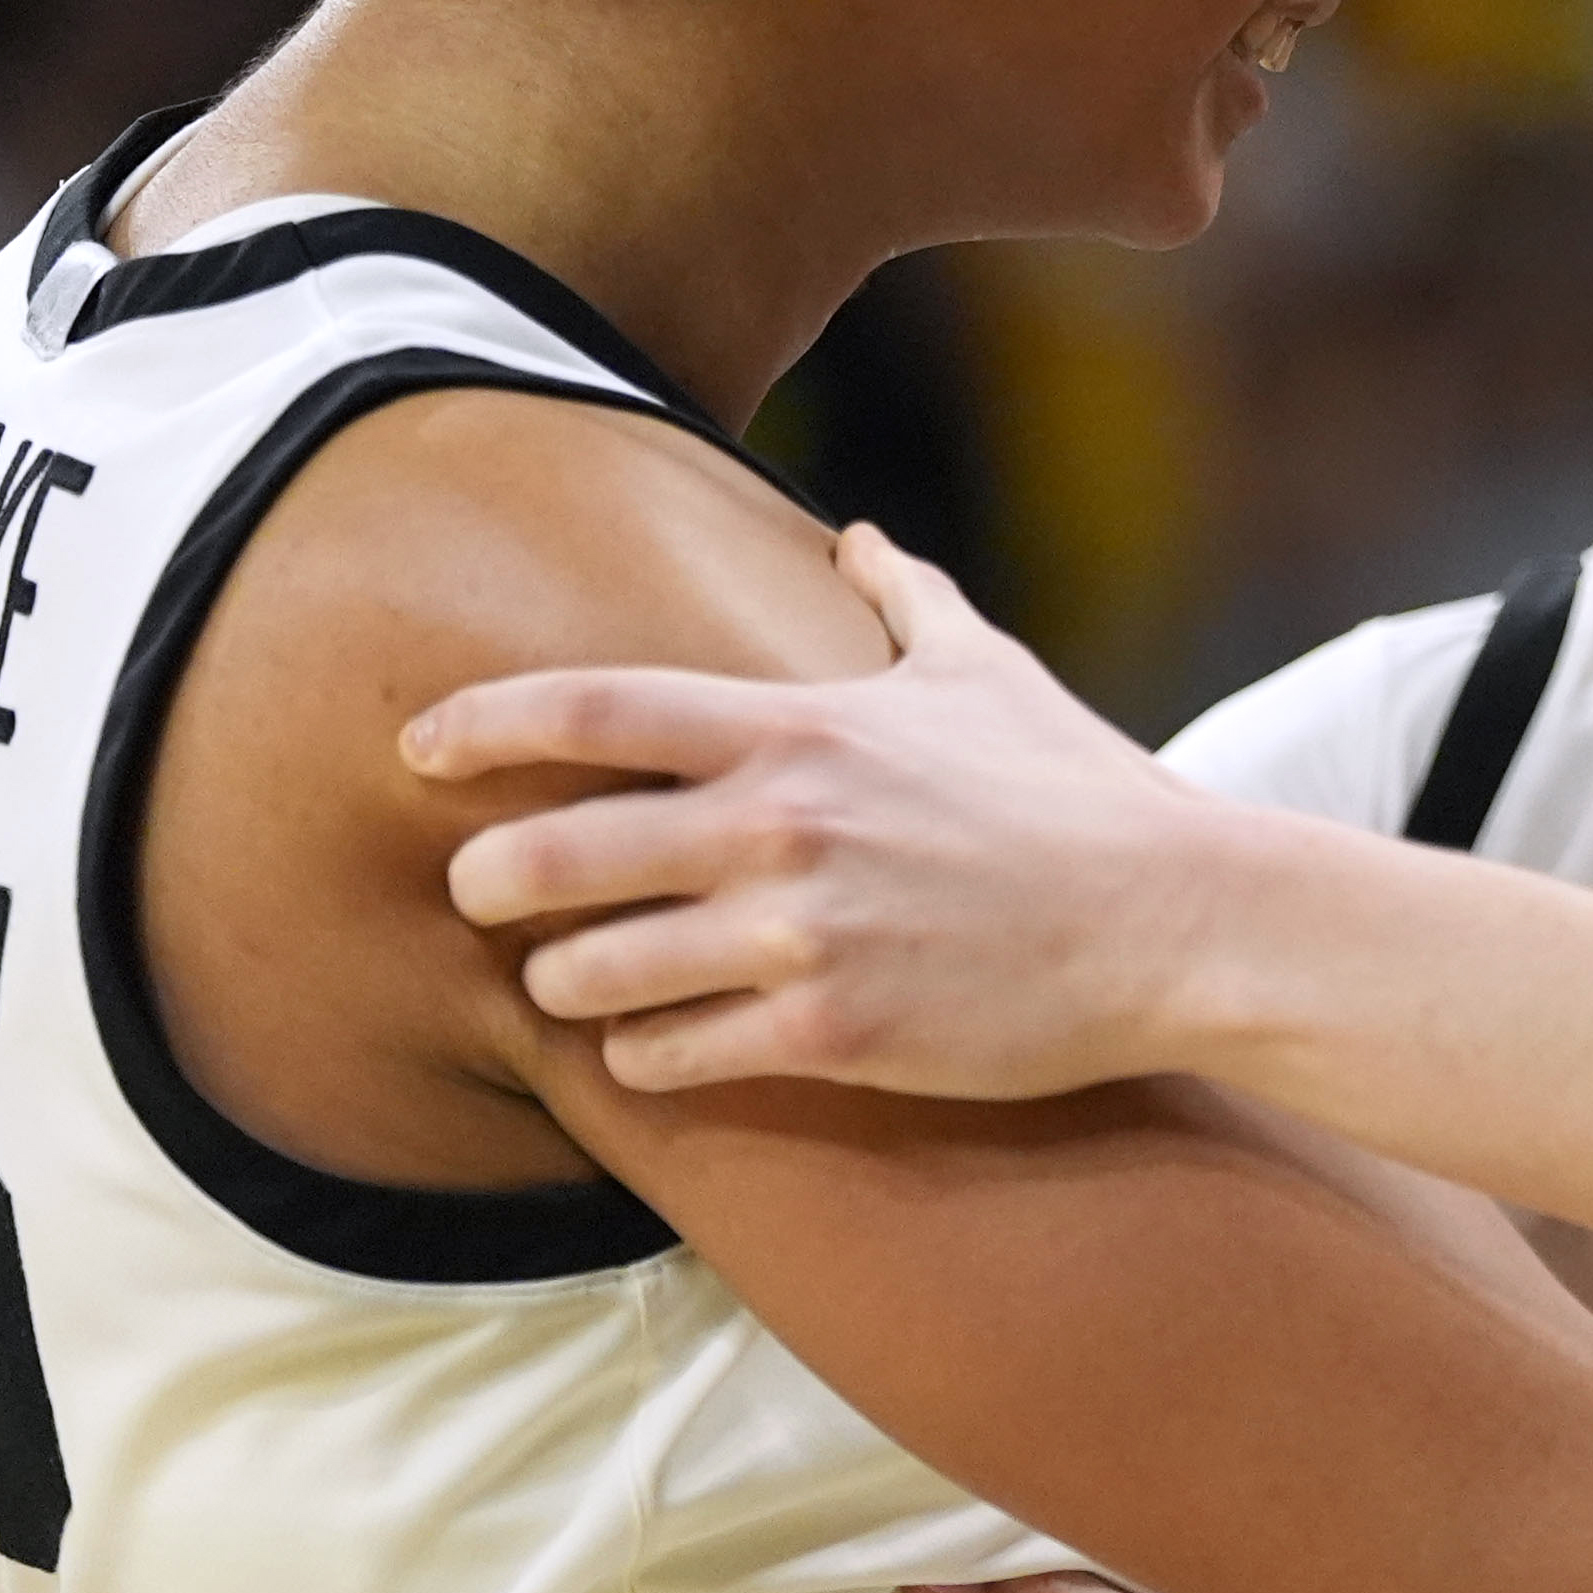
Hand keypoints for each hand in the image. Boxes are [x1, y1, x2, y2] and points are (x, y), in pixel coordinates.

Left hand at [406, 524, 1227, 1096]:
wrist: (1176, 920)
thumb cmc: (1080, 790)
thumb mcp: (990, 670)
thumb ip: (907, 598)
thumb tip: (860, 536)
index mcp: (803, 728)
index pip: (595, 706)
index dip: (483, 720)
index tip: (417, 743)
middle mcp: (783, 826)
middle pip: (555, 850)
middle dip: (487, 878)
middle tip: (474, 891)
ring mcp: (802, 937)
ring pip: (594, 970)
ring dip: (561, 979)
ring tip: (566, 980)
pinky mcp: (832, 1035)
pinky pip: (677, 1055)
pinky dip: (644, 1054)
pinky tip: (653, 1046)